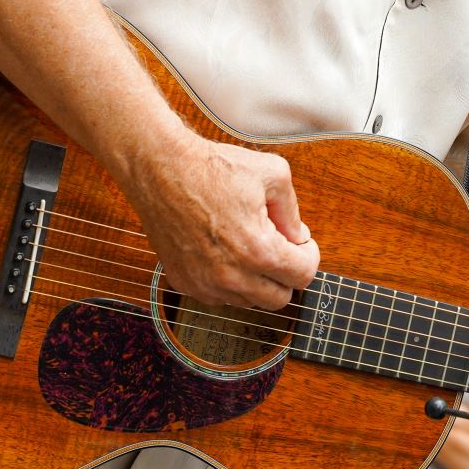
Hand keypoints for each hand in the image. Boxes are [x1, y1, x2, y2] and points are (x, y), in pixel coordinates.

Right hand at [130, 136, 319, 309]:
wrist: (160, 168)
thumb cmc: (213, 168)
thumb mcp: (273, 174)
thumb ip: (293, 212)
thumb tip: (297, 237)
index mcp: (258, 250)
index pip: (303, 276)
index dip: (308, 255)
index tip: (300, 242)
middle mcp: (231, 276)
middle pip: (280, 298)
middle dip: (286, 273)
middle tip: (278, 246)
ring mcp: (205, 284)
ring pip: (249, 301)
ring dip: (257, 280)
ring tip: (248, 245)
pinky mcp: (184, 283)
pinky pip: (220, 297)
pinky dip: (229, 282)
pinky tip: (225, 252)